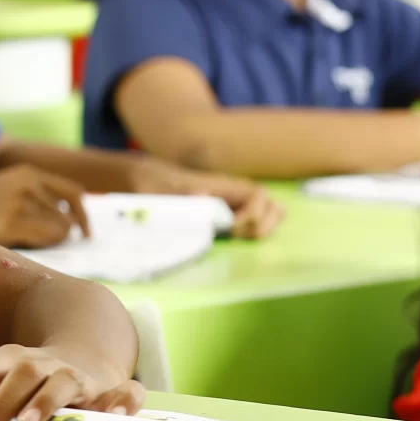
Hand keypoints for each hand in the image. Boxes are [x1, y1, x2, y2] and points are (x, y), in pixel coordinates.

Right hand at [0, 165, 90, 247]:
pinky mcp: (9, 221)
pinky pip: (44, 238)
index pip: (75, 194)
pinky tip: (29, 249)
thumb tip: (67, 227)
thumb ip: (34, 201)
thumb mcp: (6, 191)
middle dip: (65, 235)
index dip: (83, 216)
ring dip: (53, 243)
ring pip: (59, 229)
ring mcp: (19, 202)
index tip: (85, 234)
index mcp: (29, 174)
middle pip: (67, 217)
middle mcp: (28, 184)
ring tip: (33, 248)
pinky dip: (44, 246)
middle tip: (52, 248)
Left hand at [0, 348, 142, 420]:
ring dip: (44, 401)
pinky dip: (123, 402)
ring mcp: (75, 376)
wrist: (86, 355)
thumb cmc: (29, 374)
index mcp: (10, 360)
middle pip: (18, 374)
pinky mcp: (108, 389)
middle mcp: (41, 364)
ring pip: (60, 381)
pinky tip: (116, 415)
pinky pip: (123, 392)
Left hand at [124, 158, 285, 238]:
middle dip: (262, 225)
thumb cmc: (155, 185)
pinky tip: (233, 239)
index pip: (258, 194)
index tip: (230, 227)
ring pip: (269, 213)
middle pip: (273, 205)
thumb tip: (202, 196)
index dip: (252, 213)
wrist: (146, 181)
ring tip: (238, 238)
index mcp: (223, 185)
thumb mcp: (162, 191)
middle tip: (236, 235)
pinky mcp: (229, 216)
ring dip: (262, 229)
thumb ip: (182, 195)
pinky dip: (254, 232)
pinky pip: (255, 223)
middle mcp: (235, 194)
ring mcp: (235, 205)